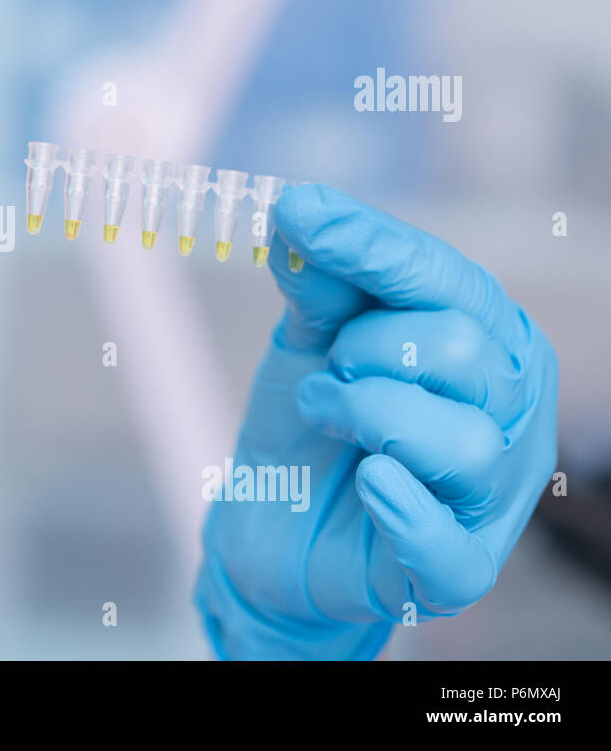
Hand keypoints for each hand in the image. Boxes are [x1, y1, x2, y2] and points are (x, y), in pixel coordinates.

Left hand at [193, 184, 558, 658]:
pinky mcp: (457, 568)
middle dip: (366, 350)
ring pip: (463, 439)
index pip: (449, 281)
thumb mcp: (308, 339)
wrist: (264, 525)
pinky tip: (365, 484)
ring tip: (324, 415)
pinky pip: (446, 542)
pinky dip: (399, 509)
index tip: (298, 212)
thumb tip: (302, 206)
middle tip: (327, 370)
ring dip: (365, 416)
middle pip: (460, 351)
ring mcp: (492, 495)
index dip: (373, 247)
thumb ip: (318, 280)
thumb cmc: (309, 421)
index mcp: (488, 340)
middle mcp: (511, 413)